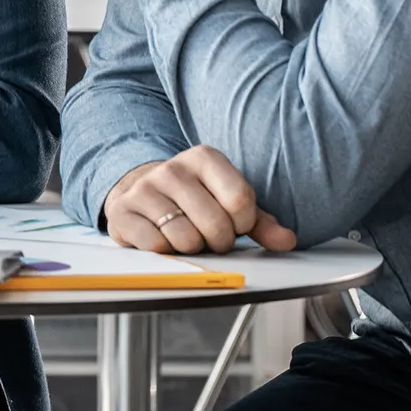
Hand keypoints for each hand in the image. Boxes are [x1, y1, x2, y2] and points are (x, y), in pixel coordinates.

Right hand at [102, 147, 296, 253]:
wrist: (139, 192)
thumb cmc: (192, 199)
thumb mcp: (227, 203)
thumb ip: (260, 222)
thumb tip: (288, 240)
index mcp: (204, 158)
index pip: (241, 200)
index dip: (242, 224)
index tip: (234, 224)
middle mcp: (173, 169)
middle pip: (215, 225)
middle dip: (218, 242)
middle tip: (209, 236)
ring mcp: (145, 189)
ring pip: (185, 239)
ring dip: (191, 249)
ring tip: (185, 235)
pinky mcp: (123, 211)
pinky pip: (156, 246)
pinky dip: (165, 252)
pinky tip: (162, 237)